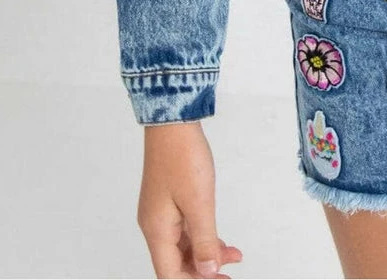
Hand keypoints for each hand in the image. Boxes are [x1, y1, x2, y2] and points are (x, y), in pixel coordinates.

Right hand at [137, 121, 243, 278]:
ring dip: (205, 252)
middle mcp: (154, 224)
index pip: (170, 273)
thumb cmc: (182, 155)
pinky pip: (183, 228)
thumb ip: (204, 239)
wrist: (173, 122)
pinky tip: (218, 237)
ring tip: (232, 254)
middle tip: (229, 271)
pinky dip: (201, 235)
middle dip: (203, 269)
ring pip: (182, 245)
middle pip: (175, 262)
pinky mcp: (168, 199)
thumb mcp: (199, 202)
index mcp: (156, 230)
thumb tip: (208, 270)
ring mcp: (160, 211)